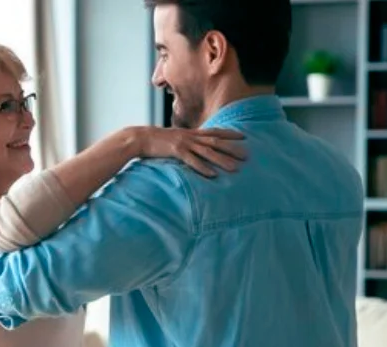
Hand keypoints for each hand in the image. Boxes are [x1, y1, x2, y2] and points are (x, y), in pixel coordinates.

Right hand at [133, 126, 247, 177]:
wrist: (139, 138)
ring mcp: (184, 143)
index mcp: (190, 133)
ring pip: (207, 152)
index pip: (214, 132)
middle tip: (247, 155)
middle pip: (216, 142)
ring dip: (222, 160)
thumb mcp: (174, 138)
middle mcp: (190, 136)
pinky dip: (203, 168)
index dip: (230, 134)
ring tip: (235, 168)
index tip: (243, 137)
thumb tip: (194, 148)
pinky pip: (192, 161)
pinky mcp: (176, 152)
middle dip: (232, 148)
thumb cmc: (155, 141)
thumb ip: (186, 142)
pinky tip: (212, 175)